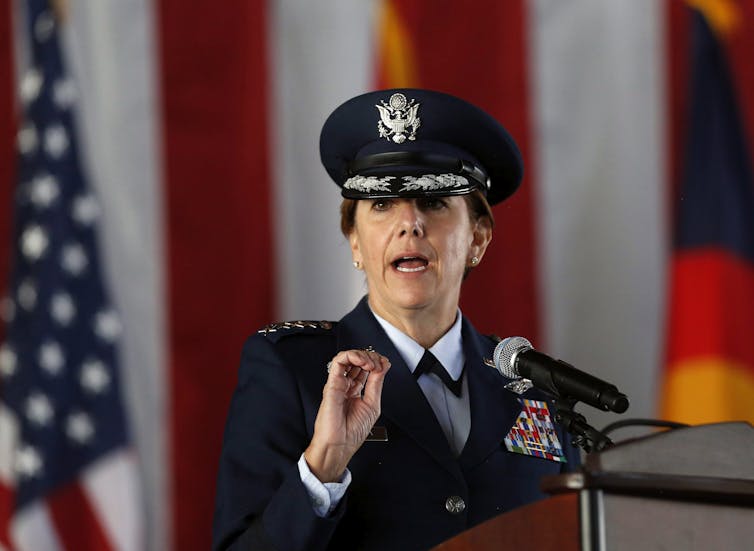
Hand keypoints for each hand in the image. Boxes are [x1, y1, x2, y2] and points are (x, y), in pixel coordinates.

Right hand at [304, 349, 390, 481]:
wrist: (340, 445)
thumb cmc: (352, 432)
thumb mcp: (372, 404)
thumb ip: (376, 383)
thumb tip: (383, 365)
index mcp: (355, 390)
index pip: (365, 368)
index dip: (376, 362)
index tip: (385, 364)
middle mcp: (346, 385)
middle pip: (357, 360)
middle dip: (371, 357)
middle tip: (379, 364)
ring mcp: (338, 383)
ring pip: (348, 357)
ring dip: (362, 355)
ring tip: (371, 364)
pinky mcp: (332, 383)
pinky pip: (338, 361)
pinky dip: (352, 356)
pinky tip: (363, 363)